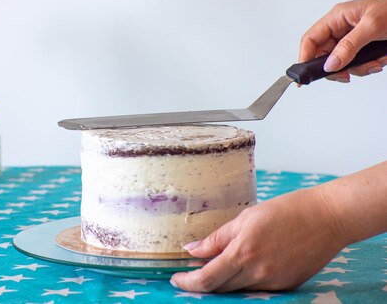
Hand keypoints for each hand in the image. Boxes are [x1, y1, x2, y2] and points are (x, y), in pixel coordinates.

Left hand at [170, 188, 345, 291]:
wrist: (327, 219)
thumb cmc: (285, 211)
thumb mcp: (245, 218)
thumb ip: (217, 238)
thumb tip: (191, 249)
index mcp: (243, 252)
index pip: (207, 279)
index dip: (188, 283)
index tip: (176, 279)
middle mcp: (257, 272)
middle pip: (220, 289)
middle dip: (201, 284)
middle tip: (188, 274)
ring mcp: (273, 282)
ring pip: (238, 290)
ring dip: (222, 283)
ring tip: (213, 268)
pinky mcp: (286, 286)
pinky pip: (256, 289)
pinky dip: (243, 282)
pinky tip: (240, 268)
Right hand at [299, 0, 386, 81]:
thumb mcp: (372, 26)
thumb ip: (349, 46)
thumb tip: (330, 64)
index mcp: (337, 17)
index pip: (310, 40)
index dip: (304, 58)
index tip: (305, 76)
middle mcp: (341, 28)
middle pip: (325, 55)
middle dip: (339, 67)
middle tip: (348, 75)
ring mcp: (352, 38)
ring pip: (342, 62)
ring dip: (359, 67)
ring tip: (376, 62)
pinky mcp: (364, 46)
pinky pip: (357, 63)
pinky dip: (369, 65)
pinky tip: (380, 59)